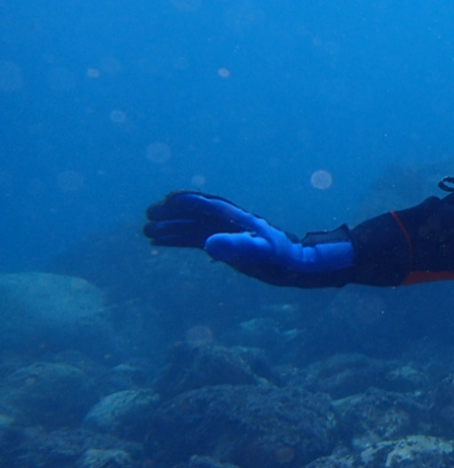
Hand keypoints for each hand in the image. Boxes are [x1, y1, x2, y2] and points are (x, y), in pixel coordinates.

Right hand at [144, 192, 351, 278]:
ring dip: (168, 228)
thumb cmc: (281, 256)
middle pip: (193, 214)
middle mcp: (226, 222)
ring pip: (189, 227)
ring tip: (145, 231)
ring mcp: (222, 233)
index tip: (165, 202)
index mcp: (235, 217)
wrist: (293, 266)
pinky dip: (175, 240)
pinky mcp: (221, 246)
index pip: (206, 205)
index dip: (186, 202)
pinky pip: (192, 240)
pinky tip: (158, 242)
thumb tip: (208, 244)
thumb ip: (238, 246)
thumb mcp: (261, 251)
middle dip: (170, 214)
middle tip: (148, 217)